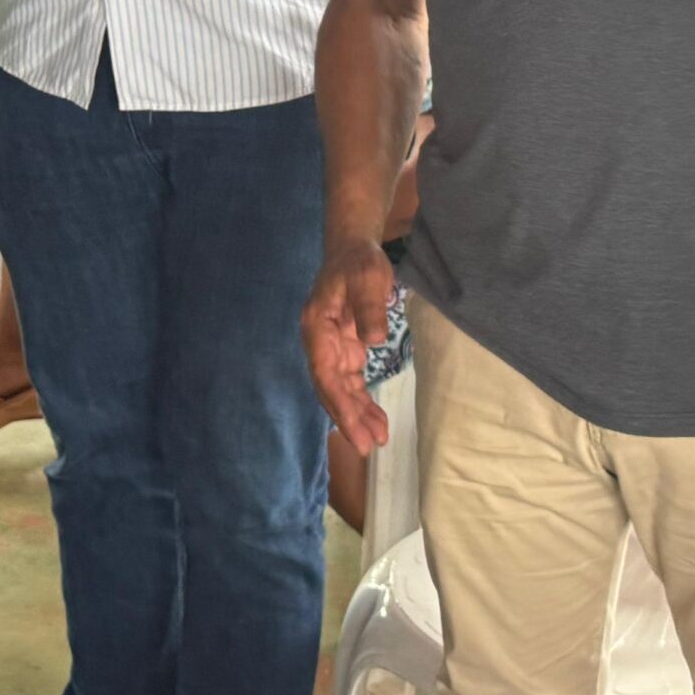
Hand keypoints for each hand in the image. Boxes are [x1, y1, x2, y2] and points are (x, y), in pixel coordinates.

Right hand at [303, 238, 395, 455]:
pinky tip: (376, 419)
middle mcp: (319, 342)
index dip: (339, 404)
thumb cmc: (359, 261)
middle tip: (368, 447)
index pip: (325, 374)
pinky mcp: (345, 348)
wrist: (354, 248)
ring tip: (378, 439)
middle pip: (330, 387)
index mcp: (317, 327)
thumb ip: (369, 306)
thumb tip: (372, 340)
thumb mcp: (368, 278)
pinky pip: (350, 381)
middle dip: (347, 418)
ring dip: (356, 414)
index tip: (355, 431)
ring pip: (340, 389)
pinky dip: (362, 401)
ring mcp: (331, 347)